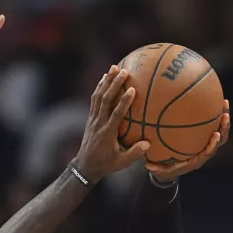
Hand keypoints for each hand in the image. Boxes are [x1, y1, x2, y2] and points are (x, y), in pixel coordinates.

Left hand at [73, 66, 149, 182]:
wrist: (85, 165)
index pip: (116, 115)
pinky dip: (99, 87)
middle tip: (124, 71)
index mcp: (107, 134)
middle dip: (114, 85)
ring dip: (106, 81)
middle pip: (105, 100)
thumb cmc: (106, 164)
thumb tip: (148, 144)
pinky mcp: (91, 118)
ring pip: (98, 97)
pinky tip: (104, 77)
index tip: (132, 90)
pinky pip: (94, 99)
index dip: (124, 102)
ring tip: (114, 68)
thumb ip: (134, 153)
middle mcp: (99, 123)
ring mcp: (93, 119)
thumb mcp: (121, 163)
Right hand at [146, 100, 229, 182]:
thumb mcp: (161, 170)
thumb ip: (157, 168)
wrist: (172, 171)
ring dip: (224, 117)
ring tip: (224, 102)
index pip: (209, 152)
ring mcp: (207, 144)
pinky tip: (213, 100)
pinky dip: (215, 115)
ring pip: (220, 131)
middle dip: (224, 127)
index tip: (216, 134)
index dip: (214, 144)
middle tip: (225, 114)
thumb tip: (147, 165)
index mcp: (197, 159)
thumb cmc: (167, 169)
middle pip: (221, 139)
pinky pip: (213, 126)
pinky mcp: (205, 137)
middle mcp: (205, 152)